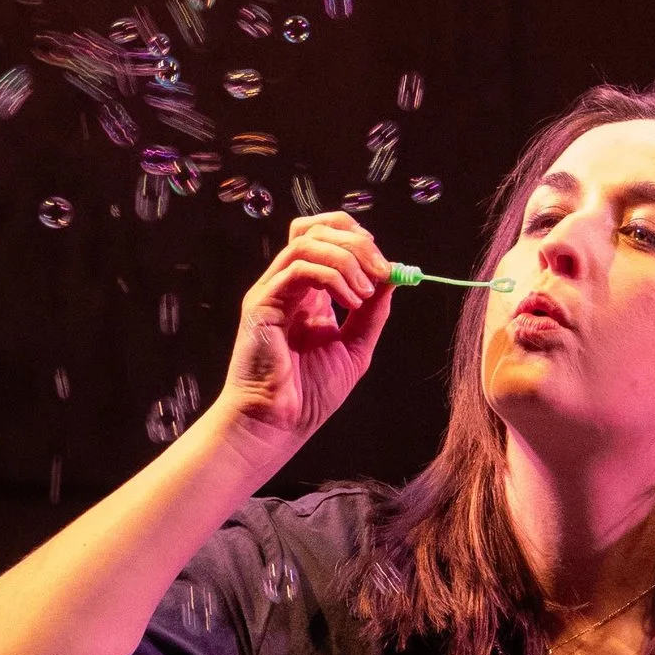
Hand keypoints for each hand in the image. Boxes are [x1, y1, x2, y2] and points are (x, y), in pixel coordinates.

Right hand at [215, 213, 393, 451]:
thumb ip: (372, 313)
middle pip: (315, 229)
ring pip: (306, 242)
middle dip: (357, 242)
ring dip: (346, 259)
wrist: (278, 425)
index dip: (359, 242)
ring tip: (365, 292)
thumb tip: (393, 279)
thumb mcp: (355, 348)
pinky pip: (298, 268)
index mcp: (309, 292)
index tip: (388, 268)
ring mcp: (272, 291)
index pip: (328, 238)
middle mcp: (288, 285)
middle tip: (383, 271)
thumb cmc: (310, 395)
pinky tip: (350, 302)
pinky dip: (331, 277)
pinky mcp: (261, 303)